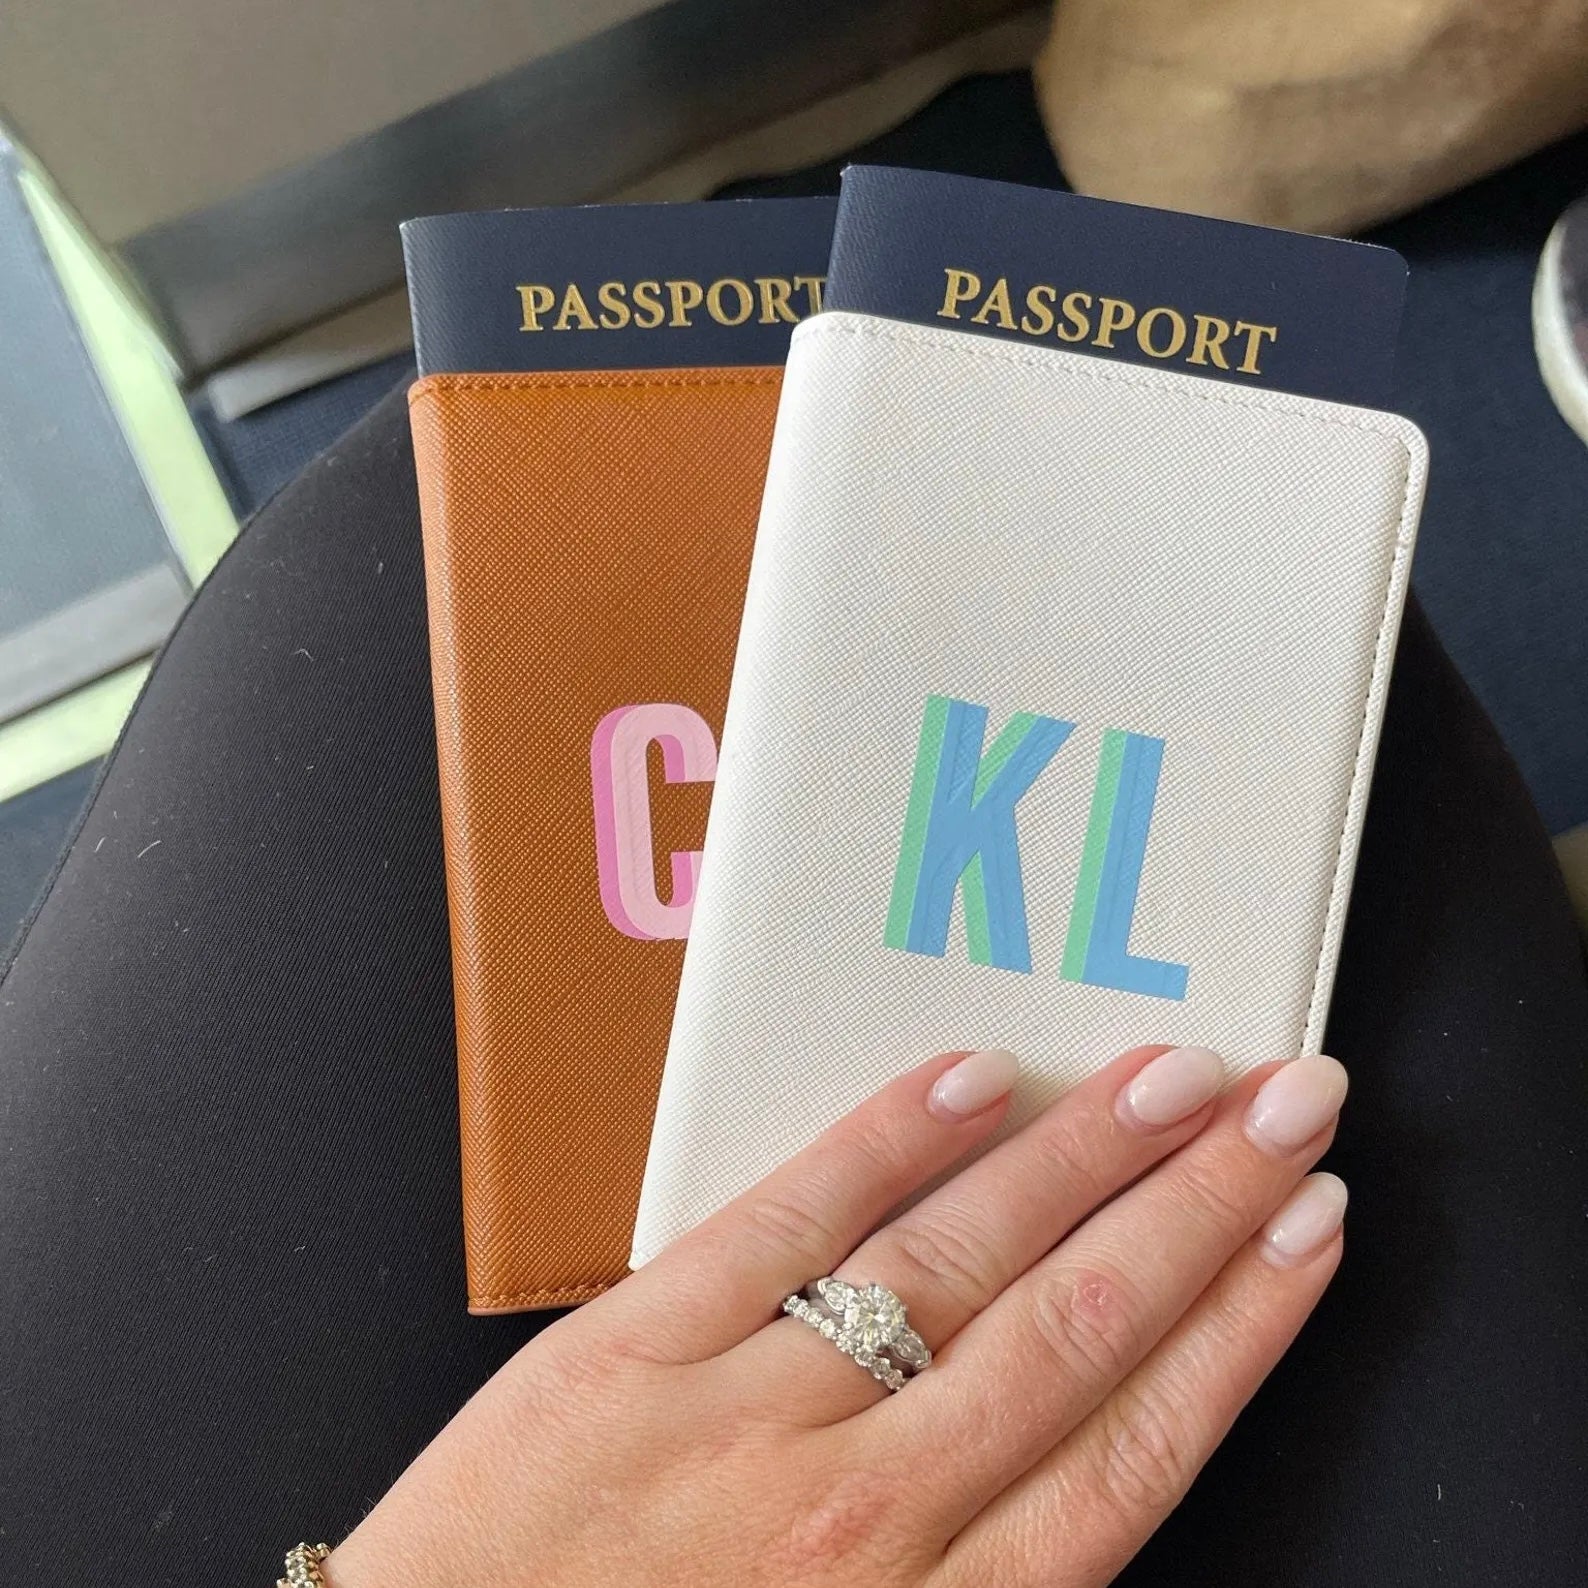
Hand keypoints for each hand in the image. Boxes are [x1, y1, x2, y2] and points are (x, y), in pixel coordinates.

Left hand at [325, 1044, 1347, 1586]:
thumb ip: (970, 1577)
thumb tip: (1078, 1449)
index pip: (1134, 1444)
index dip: (1239, 1324)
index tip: (1304, 1230)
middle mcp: (867, 1515)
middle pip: (1079, 1329)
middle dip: (1203, 1207)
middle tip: (1287, 1106)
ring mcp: (752, 1415)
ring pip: (960, 1260)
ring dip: (1086, 1158)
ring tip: (1176, 1076)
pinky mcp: (640, 1346)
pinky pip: (790, 1220)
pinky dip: (889, 1142)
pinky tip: (972, 1078)